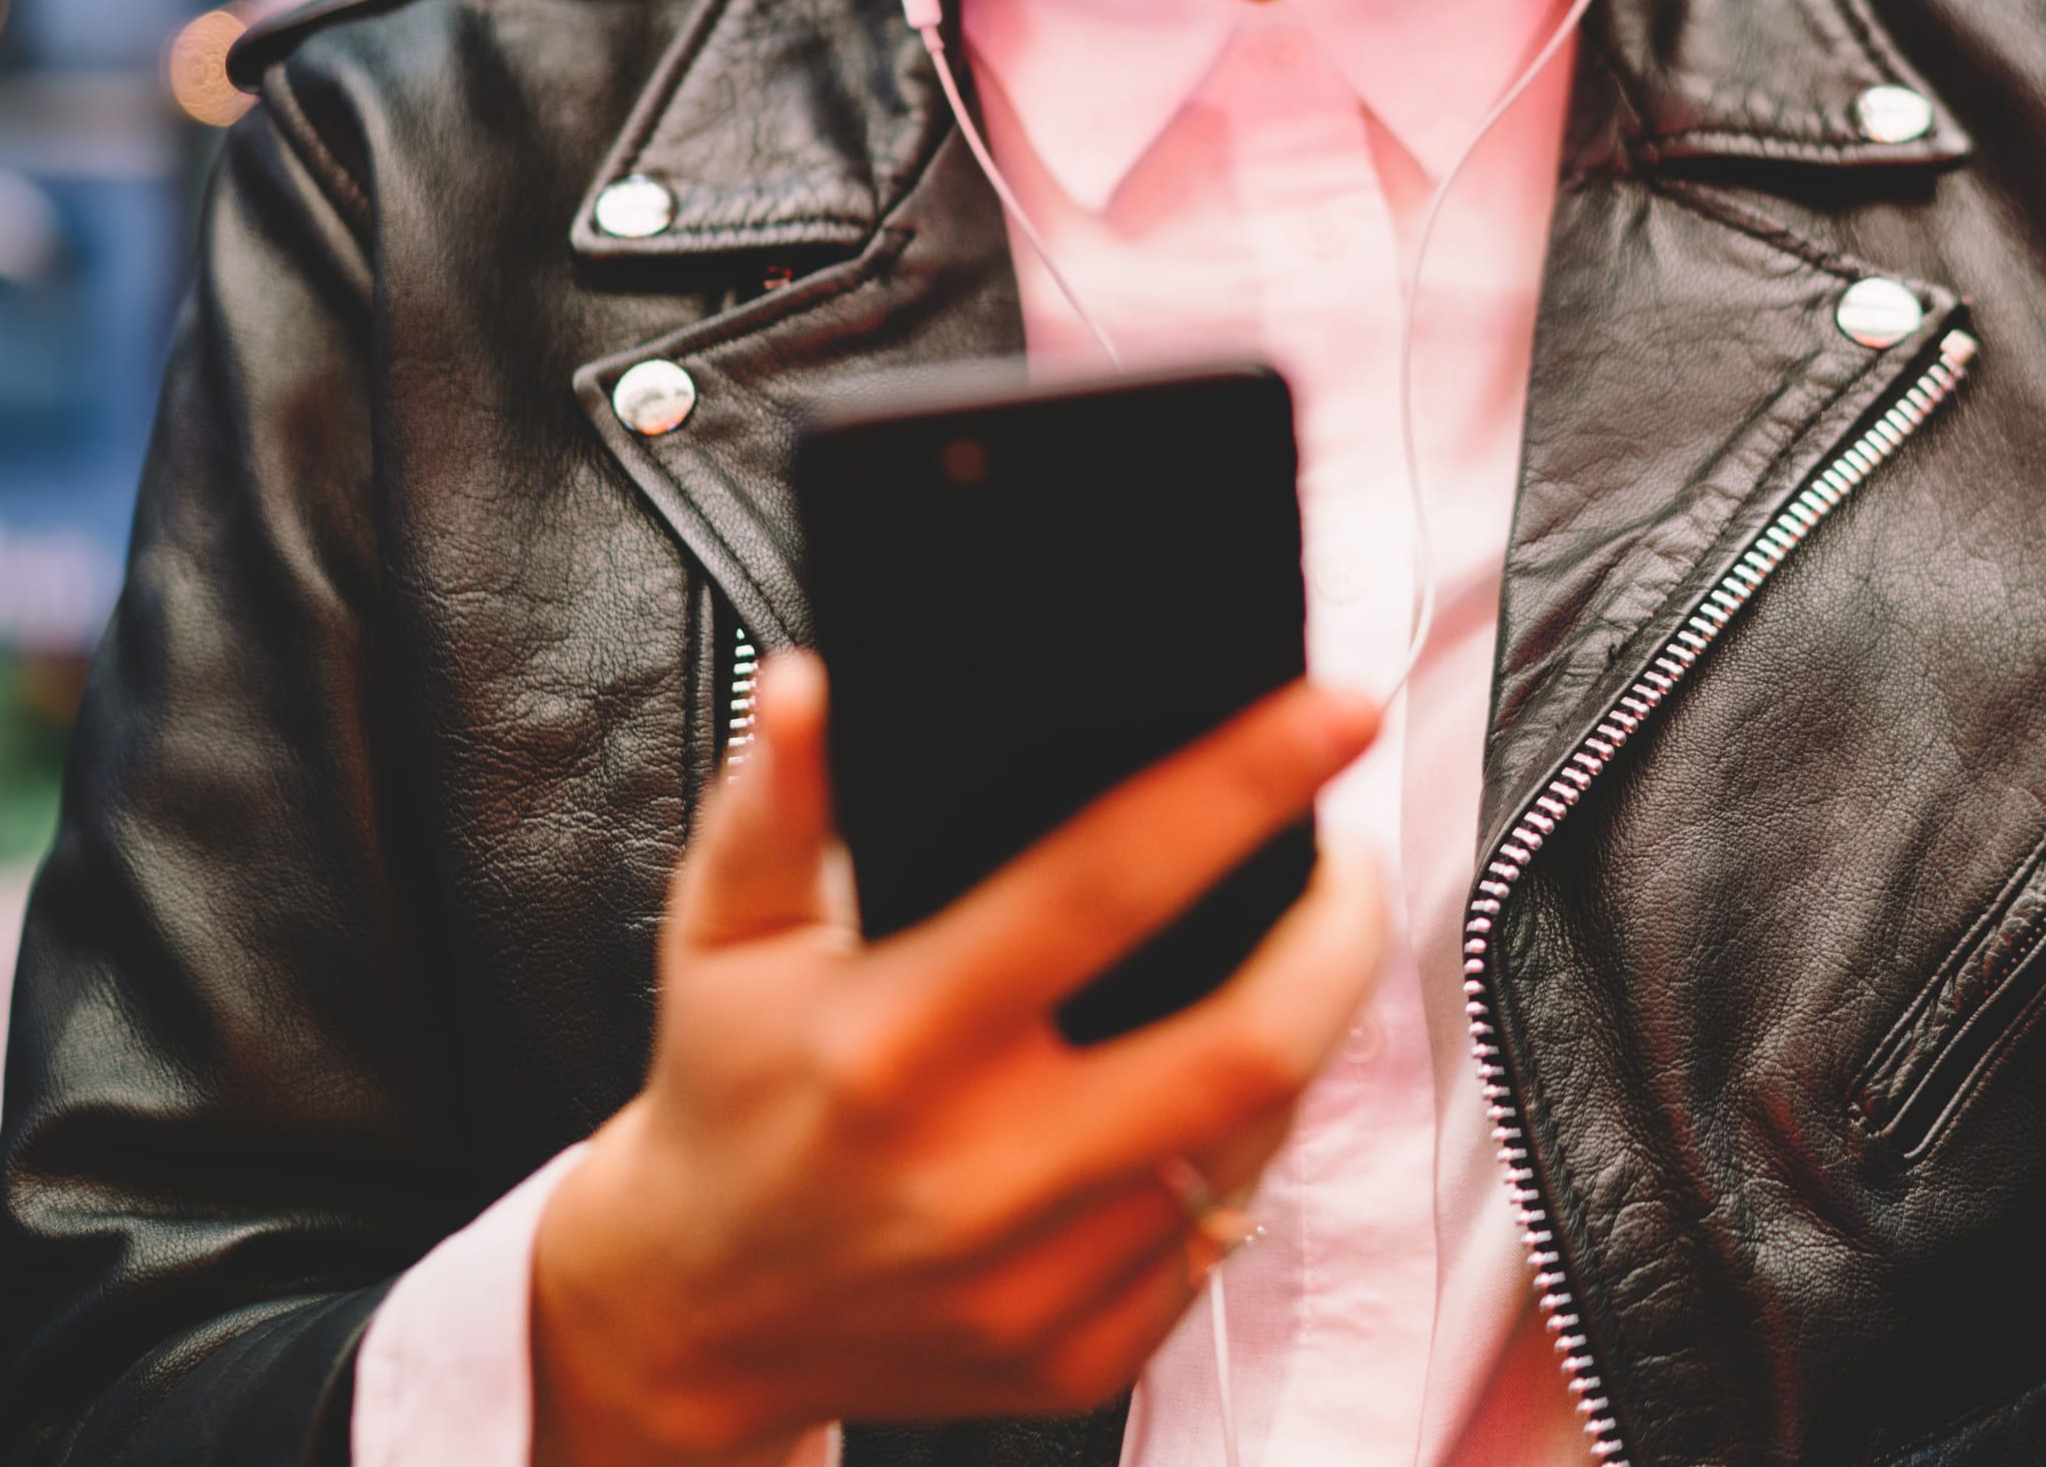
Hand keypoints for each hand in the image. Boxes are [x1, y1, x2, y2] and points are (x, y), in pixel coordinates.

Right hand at [528, 652, 1387, 1466]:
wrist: (699, 1314)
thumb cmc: (730, 1093)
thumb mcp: (725, 933)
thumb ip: (777, 802)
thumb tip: (814, 686)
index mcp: (894, 1046)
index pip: (1107, 888)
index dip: (1240, 788)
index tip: (1334, 714)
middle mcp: (977, 1176)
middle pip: (1248, 1044)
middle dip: (1339, 932)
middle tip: (1346, 859)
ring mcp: (1035, 1286)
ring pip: (1254, 1136)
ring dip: (1304, 1032)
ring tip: (1291, 952)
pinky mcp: (1076, 1360)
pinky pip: (1218, 1235)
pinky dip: (1244, 1144)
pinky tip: (1218, 1085)